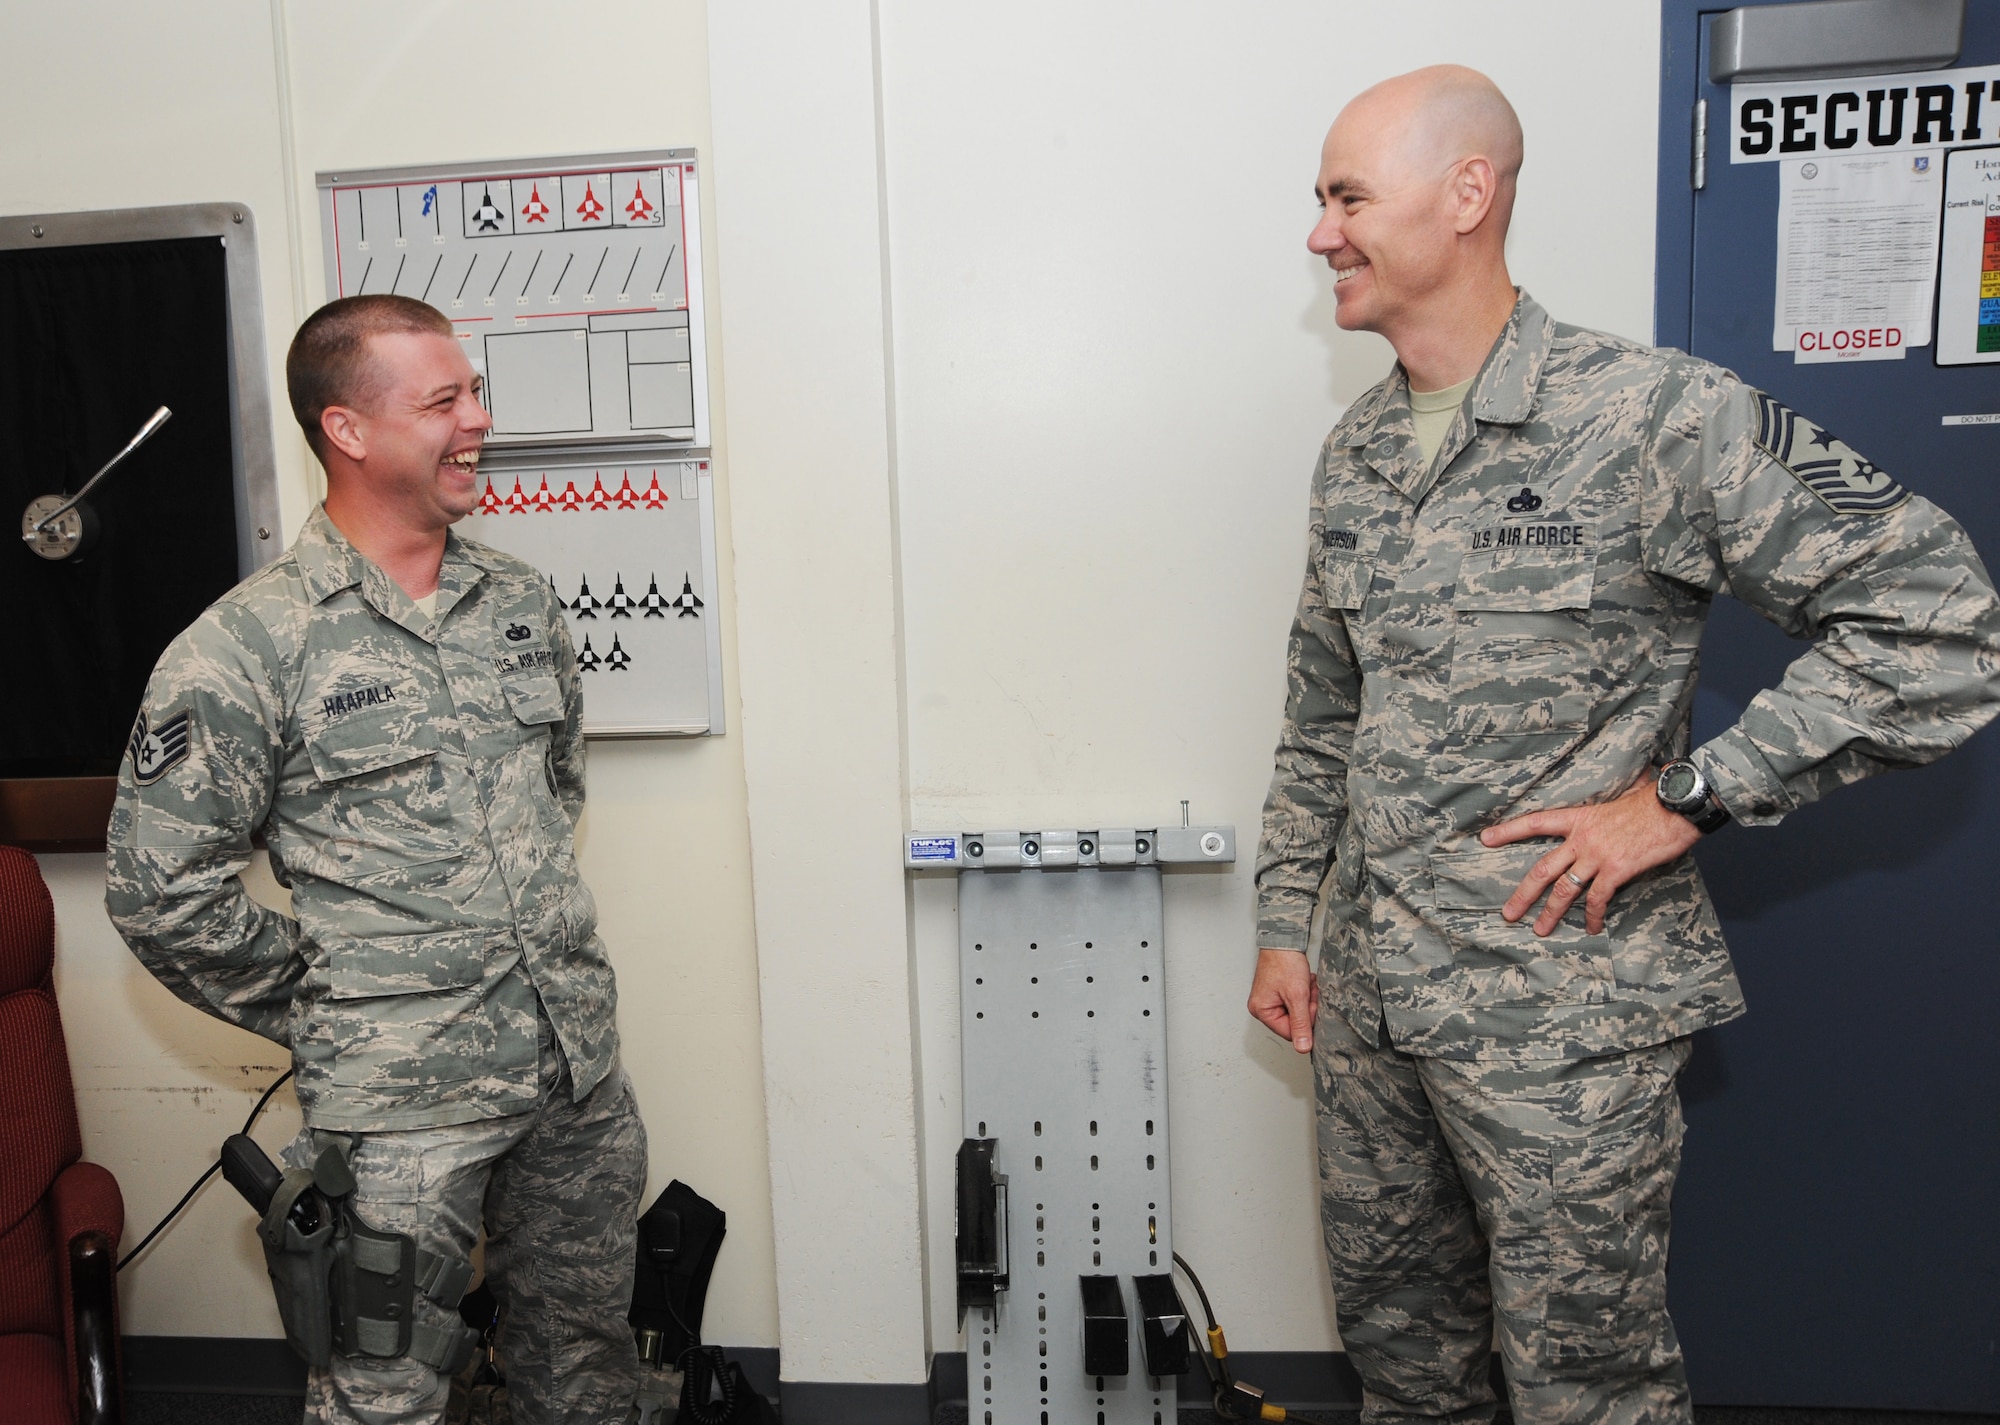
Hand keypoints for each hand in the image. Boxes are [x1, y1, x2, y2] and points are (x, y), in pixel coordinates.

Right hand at [1247, 948, 1317, 1052]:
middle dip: (1306, 1007)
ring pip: (1298, 1011)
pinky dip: (1304, 992)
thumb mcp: (1297, 995)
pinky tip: (1304, 982)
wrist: (1284, 940)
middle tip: (1307, 991)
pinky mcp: (1279, 993)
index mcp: (1261, 1011)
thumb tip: (1302, 1047)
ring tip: (1305, 983)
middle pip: (1294, 1022)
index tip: (1309, 1004)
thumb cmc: (1284, 962)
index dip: (1305, 1020)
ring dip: (1306, 998)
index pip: (1290, 1032)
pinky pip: (1297, 1002)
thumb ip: (1300, 1023)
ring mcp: (1271, 1000)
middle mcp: (1263, 1007)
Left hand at [1479, 773, 1701, 935]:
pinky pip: (1597, 899)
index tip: (1486, 838)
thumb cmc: (1653, 800)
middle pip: (1542, 869)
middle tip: (1508, 913)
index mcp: (1580, 817)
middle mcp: (1582, 838)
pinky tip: (1590, 928)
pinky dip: (1592, 916)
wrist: (1677, 806)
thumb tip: (1605, 801)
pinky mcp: (1617, 870)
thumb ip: (1605, 809)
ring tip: (1540, 930)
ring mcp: (1598, 855)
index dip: (1509, 830)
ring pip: (1564, 890)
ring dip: (1550, 913)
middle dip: (1523, 894)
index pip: (1535, 822)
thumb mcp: (1619, 797)